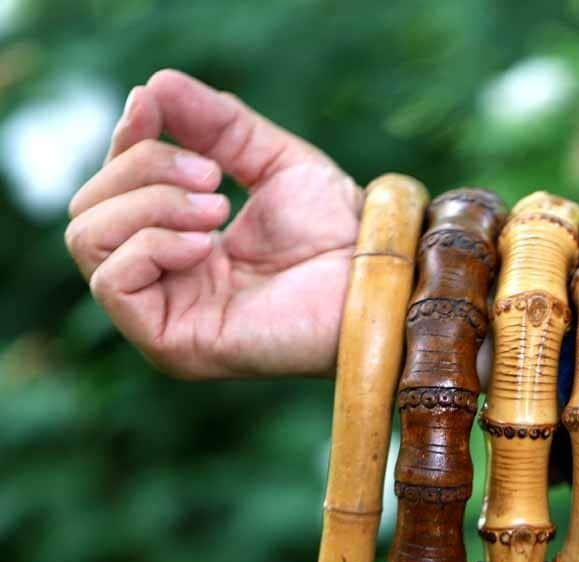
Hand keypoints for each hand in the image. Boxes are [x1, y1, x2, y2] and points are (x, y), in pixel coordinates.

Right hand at [65, 69, 362, 378]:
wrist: (375, 278)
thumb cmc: (339, 232)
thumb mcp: (271, 160)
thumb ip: (215, 125)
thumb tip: (152, 86)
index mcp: (181, 245)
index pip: (111, 188)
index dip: (125, 141)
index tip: (153, 106)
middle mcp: (164, 284)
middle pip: (89, 208)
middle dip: (143, 171)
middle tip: (212, 177)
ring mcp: (163, 317)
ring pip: (89, 238)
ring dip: (150, 204)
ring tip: (218, 209)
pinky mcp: (171, 344)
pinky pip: (112, 281)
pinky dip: (151, 244)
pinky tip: (207, 244)